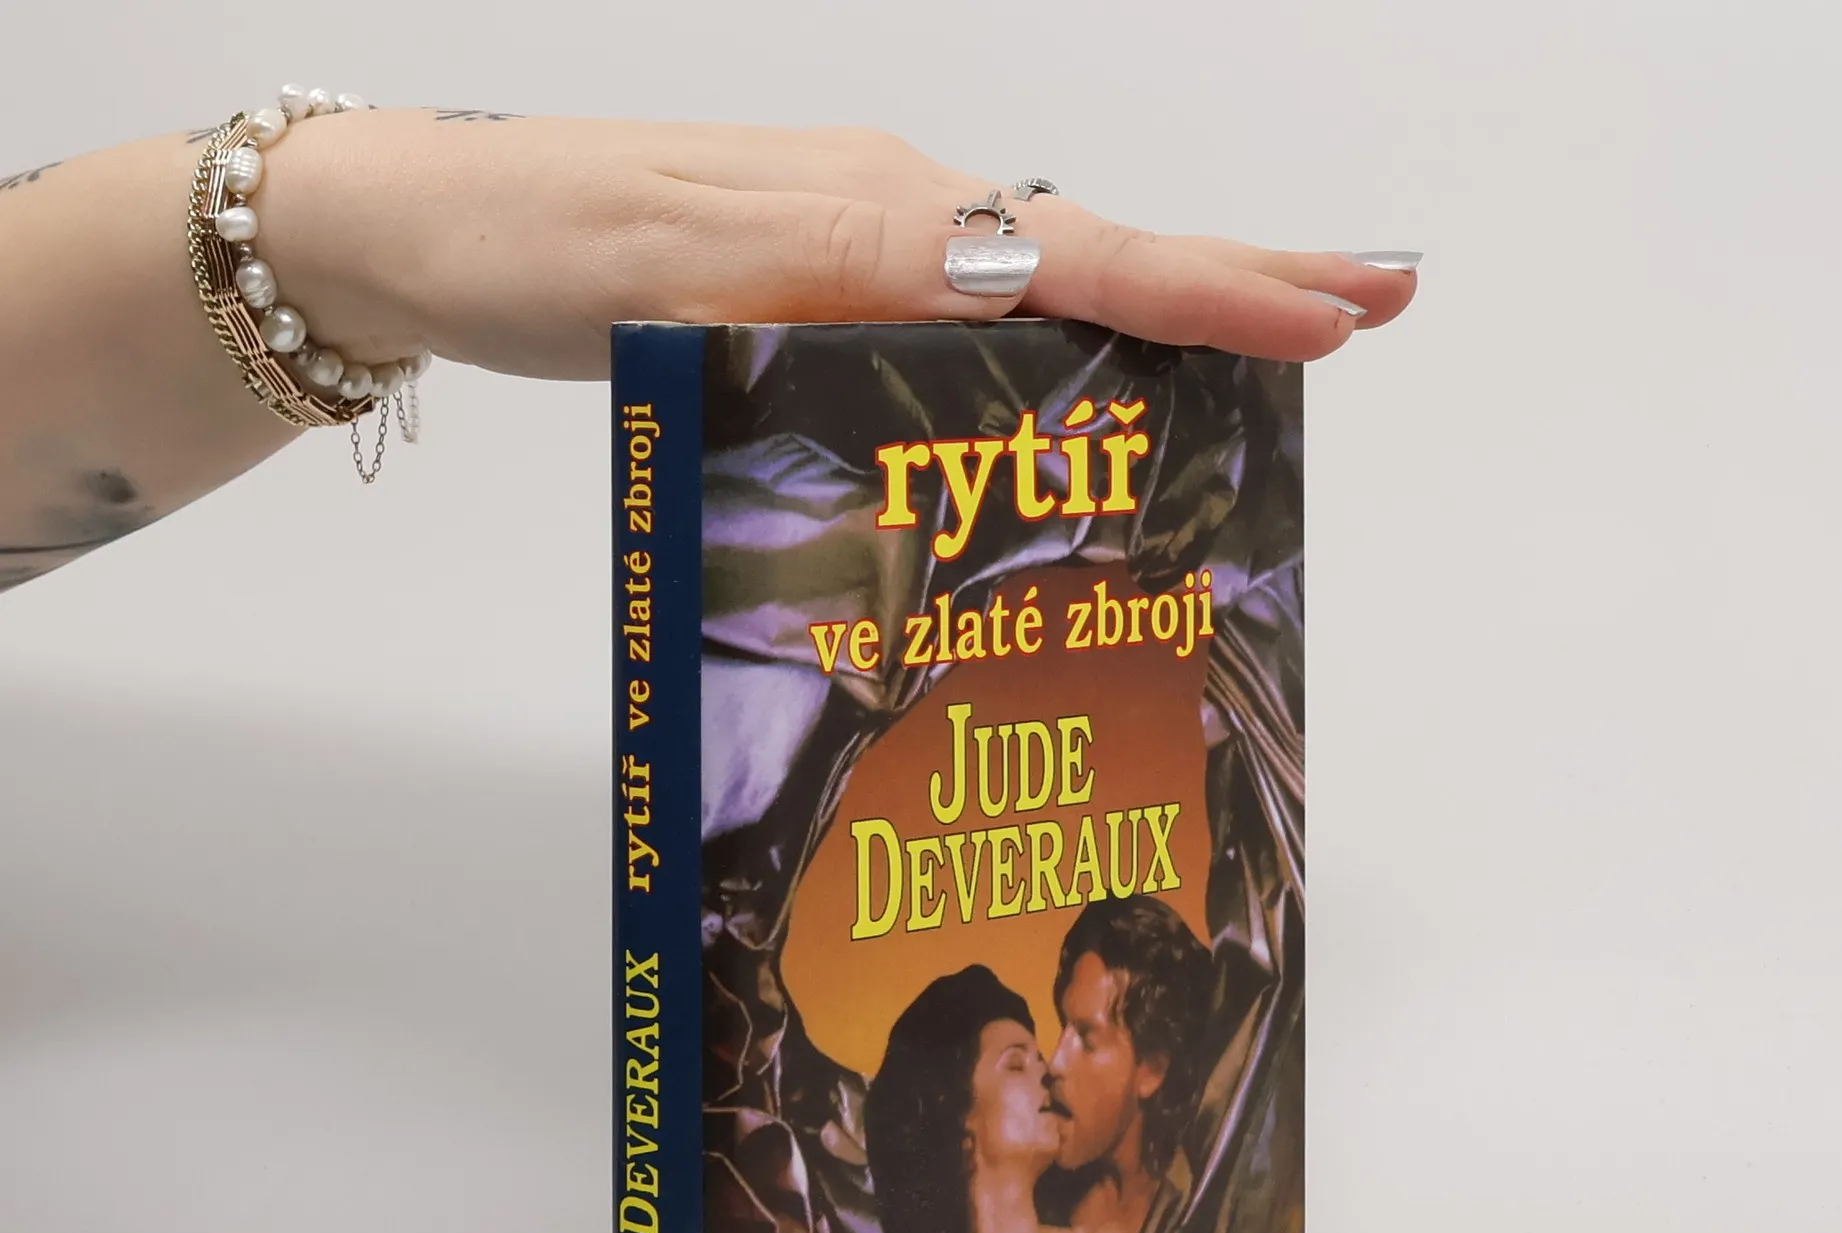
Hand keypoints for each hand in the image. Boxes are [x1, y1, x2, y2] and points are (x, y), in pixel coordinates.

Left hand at [247, 112, 1417, 378]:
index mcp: (876, 208)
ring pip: (1046, 281)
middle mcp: (890, 216)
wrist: (423, 232)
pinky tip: (1092, 369)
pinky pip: (976, 309)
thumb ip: (833, 272)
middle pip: (1094, 252)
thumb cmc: (532, 249)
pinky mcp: (823, 279)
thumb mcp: (678, 266)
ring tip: (1277, 335)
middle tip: (1373, 303)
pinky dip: (1065, 336)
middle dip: (1240, 280)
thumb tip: (997, 286)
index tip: (1339, 313)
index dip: (1215, 289)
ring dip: (1170, 309)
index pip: (1077, 254)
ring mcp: (861, 243)